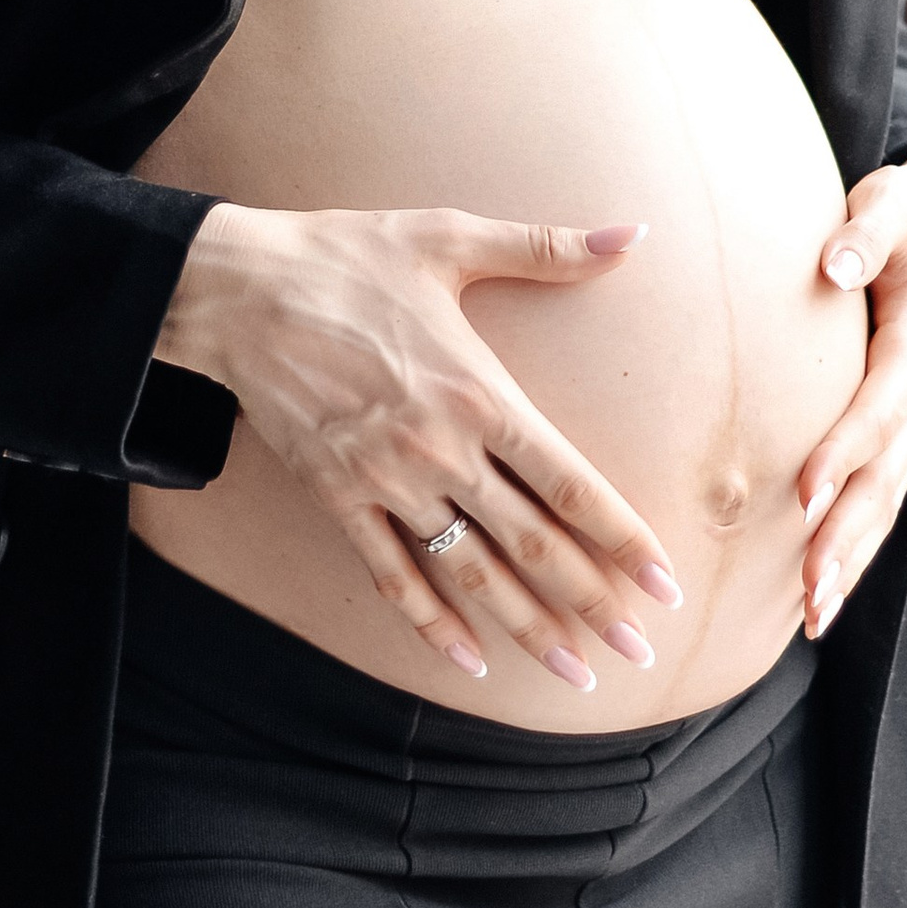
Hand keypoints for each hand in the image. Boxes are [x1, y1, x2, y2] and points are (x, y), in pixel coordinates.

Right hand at [157, 203, 684, 690]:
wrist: (239, 290)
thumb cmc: (347, 256)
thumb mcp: (450, 237)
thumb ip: (547, 248)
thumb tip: (633, 233)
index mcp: (480, 394)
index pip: (572, 484)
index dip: (626, 540)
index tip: (666, 584)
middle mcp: (442, 451)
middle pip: (535, 545)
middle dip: (594, 603)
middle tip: (642, 651)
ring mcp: (388, 482)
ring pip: (472, 573)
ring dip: (528, 629)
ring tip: (576, 674)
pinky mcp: (338, 498)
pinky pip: (392, 575)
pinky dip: (431, 623)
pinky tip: (468, 660)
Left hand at [793, 145, 906, 641]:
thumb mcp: (894, 203)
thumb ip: (865, 233)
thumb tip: (835, 264)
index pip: (880, 406)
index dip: (845, 451)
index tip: (804, 493)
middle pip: (886, 476)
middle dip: (848, 536)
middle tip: (811, 591)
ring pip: (885, 502)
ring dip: (850, 560)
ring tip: (813, 616)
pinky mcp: (900, 433)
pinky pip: (878, 498)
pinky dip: (852, 549)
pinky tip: (817, 598)